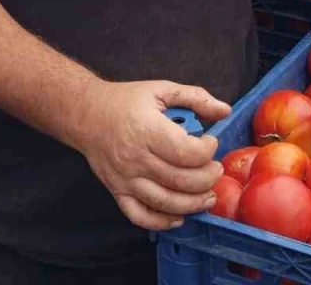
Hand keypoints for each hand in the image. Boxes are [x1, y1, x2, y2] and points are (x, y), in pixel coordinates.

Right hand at [73, 79, 230, 231]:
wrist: (86, 113)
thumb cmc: (125, 100)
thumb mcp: (160, 89)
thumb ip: (195, 97)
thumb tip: (224, 111)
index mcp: (148, 130)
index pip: (187, 152)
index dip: (207, 151)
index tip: (211, 142)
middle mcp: (136, 158)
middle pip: (181, 180)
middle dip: (207, 178)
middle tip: (215, 169)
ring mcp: (126, 179)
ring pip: (166, 202)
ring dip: (194, 204)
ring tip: (208, 195)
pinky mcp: (117, 191)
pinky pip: (140, 216)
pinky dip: (162, 222)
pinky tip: (179, 216)